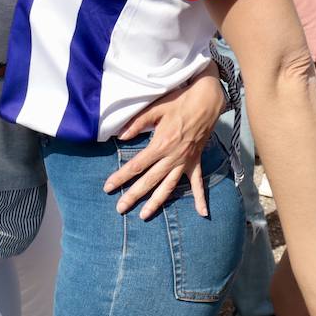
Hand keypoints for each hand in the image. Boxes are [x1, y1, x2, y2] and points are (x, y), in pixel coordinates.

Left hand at [103, 60, 223, 218]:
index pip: (136, 165)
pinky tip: (202, 213)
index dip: (121, 177)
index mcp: (161, 144)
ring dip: (156, 202)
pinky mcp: (196, 161)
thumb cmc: (179, 101)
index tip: (108, 187)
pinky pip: (198, 182)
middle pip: (149, 180)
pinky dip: (200, 198)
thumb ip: (137, 123)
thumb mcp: (155, 108)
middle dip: (133, 195)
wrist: (206, 100)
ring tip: (144, 215)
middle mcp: (172, 156)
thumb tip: (120, 137)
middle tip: (120, 208)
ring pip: (169, 186)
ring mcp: (185, 161)